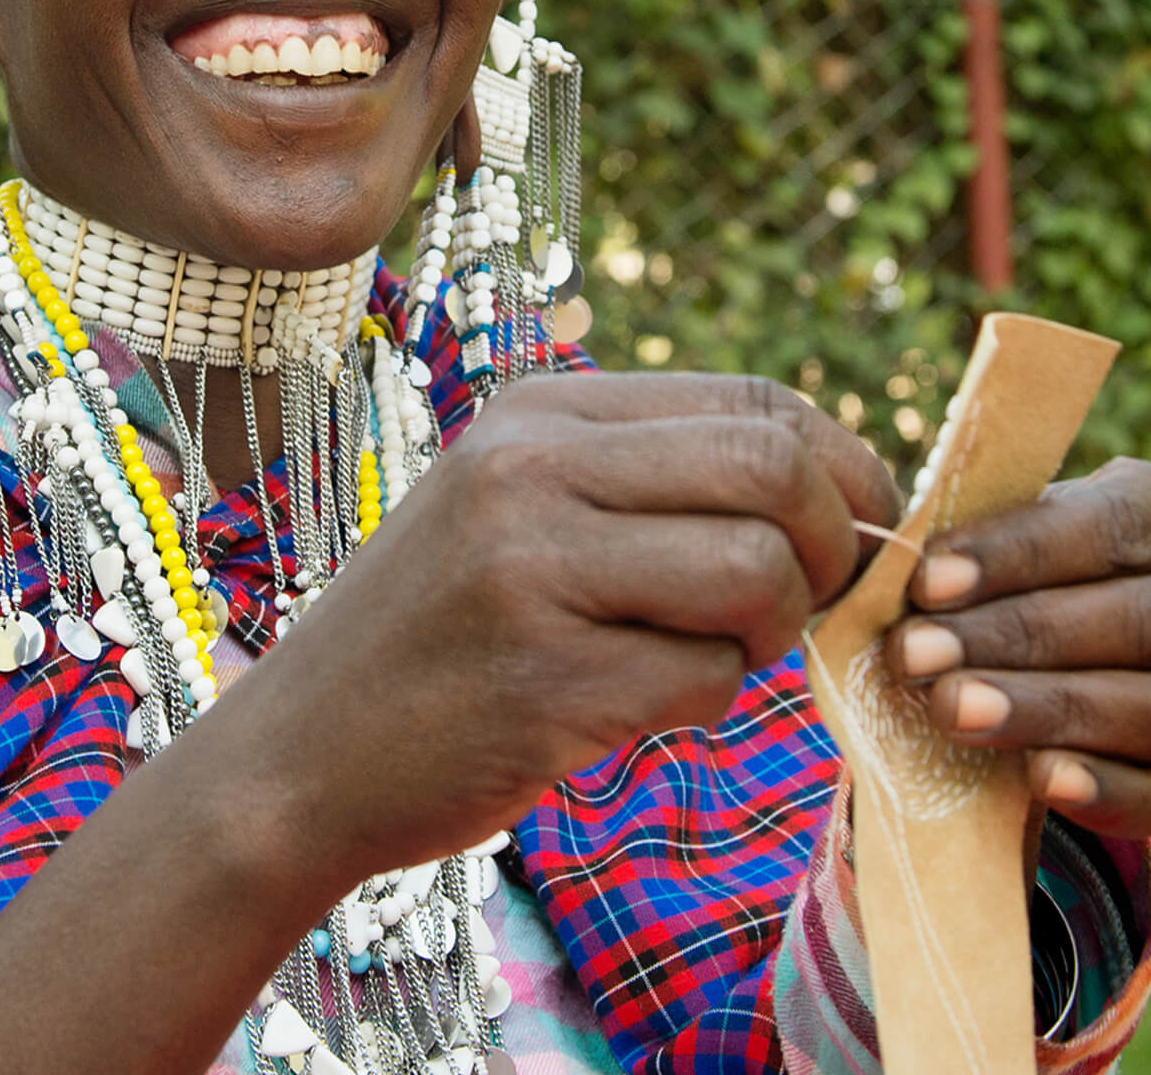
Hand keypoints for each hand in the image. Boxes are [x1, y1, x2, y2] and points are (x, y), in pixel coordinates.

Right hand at [229, 371, 898, 881]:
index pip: (755, 398)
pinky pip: (707, 680)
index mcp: (540, 409)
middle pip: (776, 467)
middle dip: (832, 547)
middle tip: (800, 607)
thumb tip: (835, 491)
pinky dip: (703, 704)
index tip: (852, 532)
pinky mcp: (543, 679)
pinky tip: (629, 707)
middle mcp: (531, 465)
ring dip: (766, 636)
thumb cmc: (436, 633)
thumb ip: (650, 480)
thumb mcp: (518, 508)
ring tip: (701, 658)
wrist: (298, 753)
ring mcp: (530, 567)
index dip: (842, 467)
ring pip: (757, 572)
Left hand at [884, 456, 1150, 839]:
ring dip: (1044, 710)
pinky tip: (1039, 780)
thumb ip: (969, 541)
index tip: (926, 580)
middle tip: (914, 653)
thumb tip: (879, 564)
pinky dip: (1107, 790)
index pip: (1110, 526)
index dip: (1017, 553)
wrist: (1079, 620)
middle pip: (1136, 621)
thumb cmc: (1027, 558)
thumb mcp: (1013, 526)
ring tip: (950, 709)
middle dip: (1013, 638)